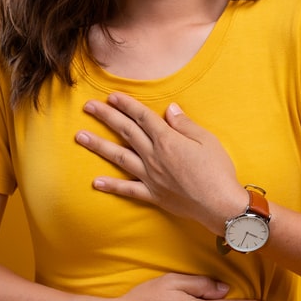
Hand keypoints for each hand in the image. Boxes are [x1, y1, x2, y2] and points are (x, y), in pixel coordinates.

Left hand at [77, 93, 243, 233]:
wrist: (220, 205)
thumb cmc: (218, 171)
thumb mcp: (207, 140)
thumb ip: (185, 124)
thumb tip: (170, 109)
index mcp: (168, 140)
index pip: (143, 117)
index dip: (127, 105)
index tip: (112, 96)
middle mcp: (154, 157)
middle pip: (126, 132)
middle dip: (106, 117)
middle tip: (88, 106)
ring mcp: (150, 177)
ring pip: (119, 157)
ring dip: (98, 146)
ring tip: (80, 137)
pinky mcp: (153, 195)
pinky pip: (128, 189)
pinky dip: (111, 186)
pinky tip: (96, 182)